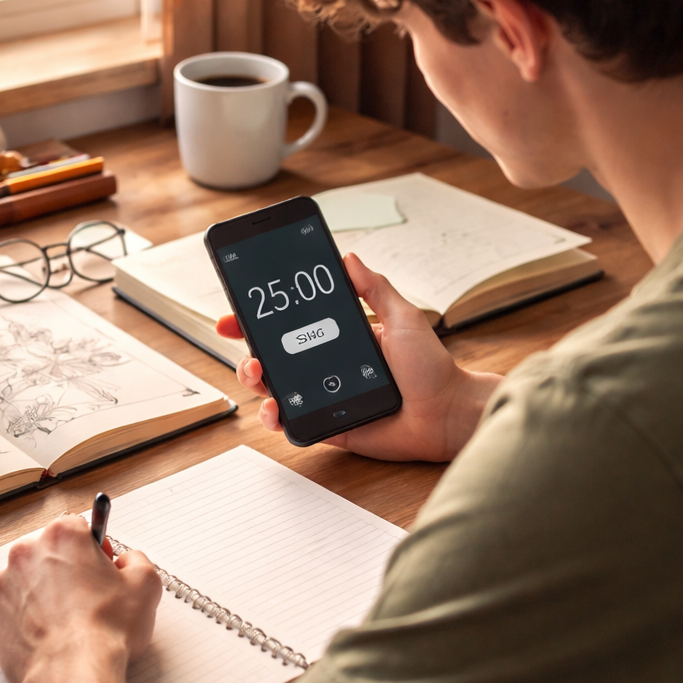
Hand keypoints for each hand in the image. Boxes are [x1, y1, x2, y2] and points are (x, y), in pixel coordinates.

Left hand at [0, 515, 161, 682]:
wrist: (72, 673)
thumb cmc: (106, 630)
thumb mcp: (146, 583)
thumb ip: (137, 559)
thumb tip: (126, 562)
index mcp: (62, 536)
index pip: (79, 526)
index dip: (95, 547)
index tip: (102, 566)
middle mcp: (27, 553)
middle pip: (51, 551)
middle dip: (69, 568)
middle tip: (90, 596)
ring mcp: (5, 585)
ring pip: (31, 579)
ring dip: (48, 592)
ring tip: (71, 620)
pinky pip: (14, 607)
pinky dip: (29, 616)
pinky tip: (52, 633)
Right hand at [216, 253, 501, 461]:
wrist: (446, 413)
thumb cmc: (431, 369)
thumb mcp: (403, 318)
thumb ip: (375, 289)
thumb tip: (350, 257)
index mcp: (339, 339)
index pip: (291, 327)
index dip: (259, 320)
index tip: (236, 312)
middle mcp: (327, 368)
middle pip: (274, 358)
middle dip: (248, 349)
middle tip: (244, 342)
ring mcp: (325, 398)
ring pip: (274, 390)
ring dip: (255, 381)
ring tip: (258, 374)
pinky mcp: (329, 425)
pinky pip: (293, 424)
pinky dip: (276, 419)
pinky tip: (274, 410)